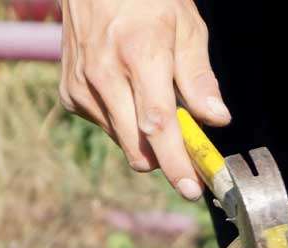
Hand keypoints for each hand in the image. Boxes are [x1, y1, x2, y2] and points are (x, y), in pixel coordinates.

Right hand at [59, 0, 230, 199]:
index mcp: (139, 54)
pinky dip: (126, 124)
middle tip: (190, 158)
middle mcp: (104, 73)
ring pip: (125, 143)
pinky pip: (108, 128)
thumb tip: (216, 119)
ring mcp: (83, 86)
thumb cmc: (149, 2)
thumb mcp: (187, 28)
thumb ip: (200, 78)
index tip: (191, 189)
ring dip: (147, 140)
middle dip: (167, 162)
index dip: (176, 162)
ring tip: (157, 103)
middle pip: (138, 146)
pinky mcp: (71, 94)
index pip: (158, 124)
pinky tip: (130, 95)